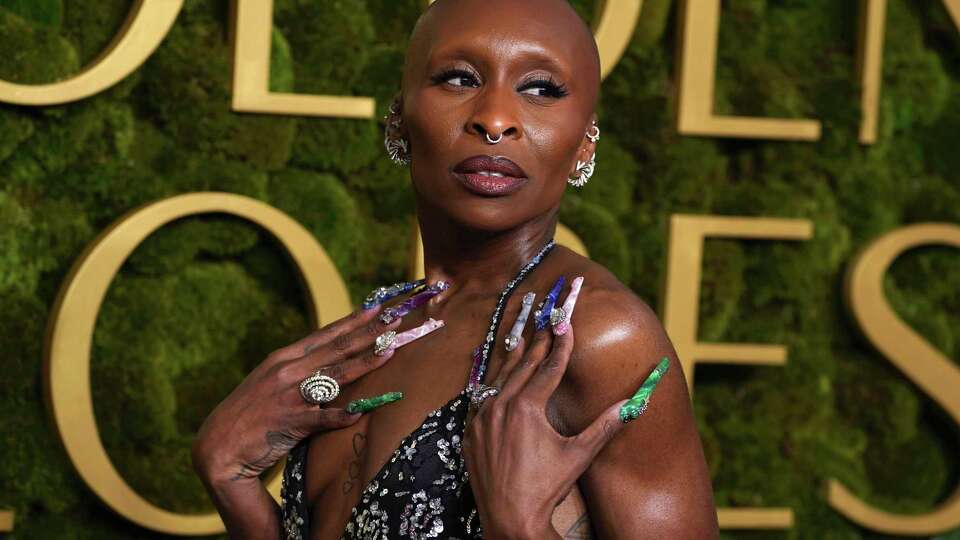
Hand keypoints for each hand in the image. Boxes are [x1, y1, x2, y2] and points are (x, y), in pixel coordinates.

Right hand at [192, 304, 402, 486]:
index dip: (354, 321)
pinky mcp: (290, 422)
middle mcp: (288, 371)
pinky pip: (322, 418)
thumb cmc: (251, 413)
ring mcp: (290, 395)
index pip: (327, 335)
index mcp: (285, 358)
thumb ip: (299, 369)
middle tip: (396, 320)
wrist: (219, 445)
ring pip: (336, 375)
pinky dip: (342, 415)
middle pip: (337, 348)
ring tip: (391, 350)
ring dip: (365, 362)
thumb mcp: (271, 381)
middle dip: (369, 333)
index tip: (377, 307)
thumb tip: (331, 361)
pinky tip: (362, 411)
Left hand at [462, 279, 629, 538]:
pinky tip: (495, 377)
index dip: (561, 343)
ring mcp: (482, 419)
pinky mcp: (470, 433)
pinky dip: (491, 385)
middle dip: (537, 341)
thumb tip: (633, 404)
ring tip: (520, 336)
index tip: (566, 321)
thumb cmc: (546, 487)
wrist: (510, 518)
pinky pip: (481, 400)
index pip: (549, 367)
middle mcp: (501, 406)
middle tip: (544, 318)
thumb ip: (604, 425)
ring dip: (512, 358)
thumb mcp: (579, 455)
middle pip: (522, 366)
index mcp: (527, 407)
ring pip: (498, 379)